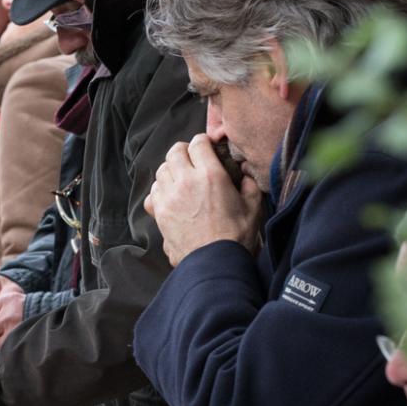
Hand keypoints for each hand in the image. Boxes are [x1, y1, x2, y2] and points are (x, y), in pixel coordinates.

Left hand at [143, 134, 260, 266]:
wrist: (214, 263)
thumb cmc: (236, 237)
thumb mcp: (253, 207)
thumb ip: (249, 184)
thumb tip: (245, 173)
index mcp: (211, 175)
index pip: (198, 143)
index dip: (202, 142)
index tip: (206, 148)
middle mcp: (186, 181)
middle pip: (175, 152)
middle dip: (183, 152)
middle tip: (192, 159)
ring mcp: (170, 197)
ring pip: (161, 170)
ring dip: (171, 170)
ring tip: (181, 178)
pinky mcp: (160, 213)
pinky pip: (153, 192)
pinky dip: (160, 190)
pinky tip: (170, 196)